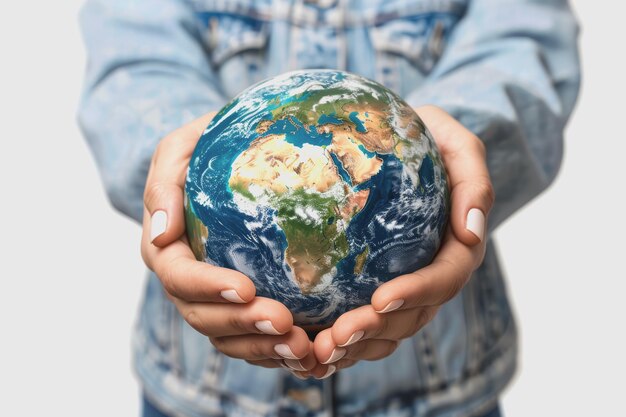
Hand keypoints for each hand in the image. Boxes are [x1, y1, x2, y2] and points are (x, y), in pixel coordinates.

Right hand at [140, 113, 318, 375]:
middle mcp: (188, 281)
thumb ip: (163, 183)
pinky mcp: (244, 304)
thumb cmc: (207, 146)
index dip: (208, 288)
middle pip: (204, 317)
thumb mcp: (181, 148)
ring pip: (230, 337)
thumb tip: (159, 232)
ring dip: (264, 348)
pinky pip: (254, 338)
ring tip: (304, 348)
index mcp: (166, 249)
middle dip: (243, 324)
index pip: (178, 277)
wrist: (234, 155)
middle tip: (285, 322)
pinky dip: (277, 350)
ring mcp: (215, 297)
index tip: (247, 287)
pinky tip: (311, 352)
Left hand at [310, 106, 494, 376]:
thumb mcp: (458, 144)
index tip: (381, 297)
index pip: (443, 279)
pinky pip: (365, 323)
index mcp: (457, 250)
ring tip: (319, 351)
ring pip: (388, 331)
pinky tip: (309, 345)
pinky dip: (342, 340)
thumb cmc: (431, 140)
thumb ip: (475, 181)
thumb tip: (472, 231)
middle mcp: (434, 277)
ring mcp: (407, 288)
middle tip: (337, 336)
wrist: (405, 146)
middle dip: (377, 330)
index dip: (416, 293)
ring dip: (357, 346)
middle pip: (412, 316)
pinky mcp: (378, 287)